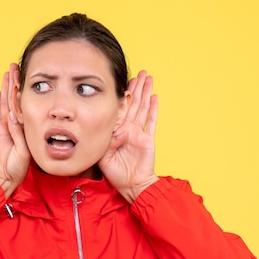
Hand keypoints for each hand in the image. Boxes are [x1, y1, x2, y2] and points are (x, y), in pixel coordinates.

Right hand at [0, 64, 29, 197]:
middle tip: (17, 67)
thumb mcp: (23, 151)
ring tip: (8, 72)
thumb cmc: (17, 168)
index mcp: (24, 128)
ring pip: (4, 102)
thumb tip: (13, 118)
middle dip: (15, 83)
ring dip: (6, 87)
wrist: (1, 177)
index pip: (26, 106)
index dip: (27, 93)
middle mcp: (13, 124)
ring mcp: (2, 126)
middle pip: (14, 99)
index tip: (31, 79)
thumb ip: (18, 134)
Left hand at [98, 71, 158, 202]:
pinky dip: (153, 109)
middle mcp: (127, 129)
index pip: (118, 109)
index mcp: (115, 131)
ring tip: (149, 78)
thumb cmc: (115, 173)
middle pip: (132, 104)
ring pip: (143, 108)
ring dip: (145, 93)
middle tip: (139, 73)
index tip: (122, 81)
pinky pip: (151, 121)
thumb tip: (118, 132)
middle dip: (136, 88)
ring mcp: (139, 133)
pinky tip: (155, 97)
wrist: (131, 185)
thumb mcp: (104, 156)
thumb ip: (108, 142)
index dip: (121, 95)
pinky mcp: (148, 139)